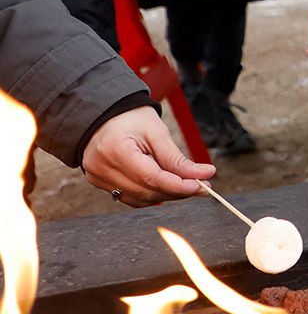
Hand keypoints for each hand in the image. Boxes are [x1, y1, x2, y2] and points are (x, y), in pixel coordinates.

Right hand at [81, 106, 215, 206]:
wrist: (104, 113)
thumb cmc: (131, 117)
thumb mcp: (156, 131)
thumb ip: (176, 157)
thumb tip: (203, 174)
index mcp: (117, 151)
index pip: (152, 178)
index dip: (179, 186)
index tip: (202, 185)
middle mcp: (103, 169)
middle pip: (146, 192)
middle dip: (177, 192)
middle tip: (201, 186)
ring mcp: (98, 178)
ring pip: (139, 199)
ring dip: (166, 196)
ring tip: (186, 186)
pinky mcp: (99, 182)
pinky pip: (129, 197)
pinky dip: (150, 195)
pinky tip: (166, 187)